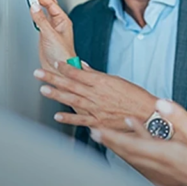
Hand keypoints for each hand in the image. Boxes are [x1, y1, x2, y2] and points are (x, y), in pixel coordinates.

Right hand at [29, 0, 75, 72]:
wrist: (60, 70)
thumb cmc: (62, 55)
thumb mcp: (50, 35)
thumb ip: (41, 20)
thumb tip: (34, 6)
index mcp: (63, 21)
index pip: (50, 3)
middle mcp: (58, 23)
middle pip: (49, 3)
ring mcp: (51, 28)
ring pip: (44, 9)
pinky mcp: (45, 34)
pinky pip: (39, 18)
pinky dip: (35, 11)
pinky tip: (33, 7)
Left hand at [34, 62, 156, 130]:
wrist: (148, 114)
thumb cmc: (136, 97)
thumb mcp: (118, 81)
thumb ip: (98, 75)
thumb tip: (84, 67)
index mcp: (103, 82)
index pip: (80, 73)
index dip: (66, 68)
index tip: (55, 63)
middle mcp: (97, 95)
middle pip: (71, 85)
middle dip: (53, 78)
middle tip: (38, 73)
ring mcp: (97, 109)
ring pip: (73, 100)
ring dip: (57, 95)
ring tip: (43, 90)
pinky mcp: (100, 122)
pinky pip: (82, 120)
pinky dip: (70, 118)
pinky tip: (58, 116)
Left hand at [94, 100, 186, 185]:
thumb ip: (181, 119)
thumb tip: (161, 103)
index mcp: (168, 155)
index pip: (132, 145)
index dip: (112, 137)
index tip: (96, 130)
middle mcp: (163, 167)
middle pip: (129, 154)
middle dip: (111, 142)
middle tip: (93, 132)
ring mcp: (168, 174)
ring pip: (137, 159)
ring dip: (123, 148)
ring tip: (111, 135)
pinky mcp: (173, 177)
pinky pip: (148, 163)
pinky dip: (139, 151)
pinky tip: (143, 144)